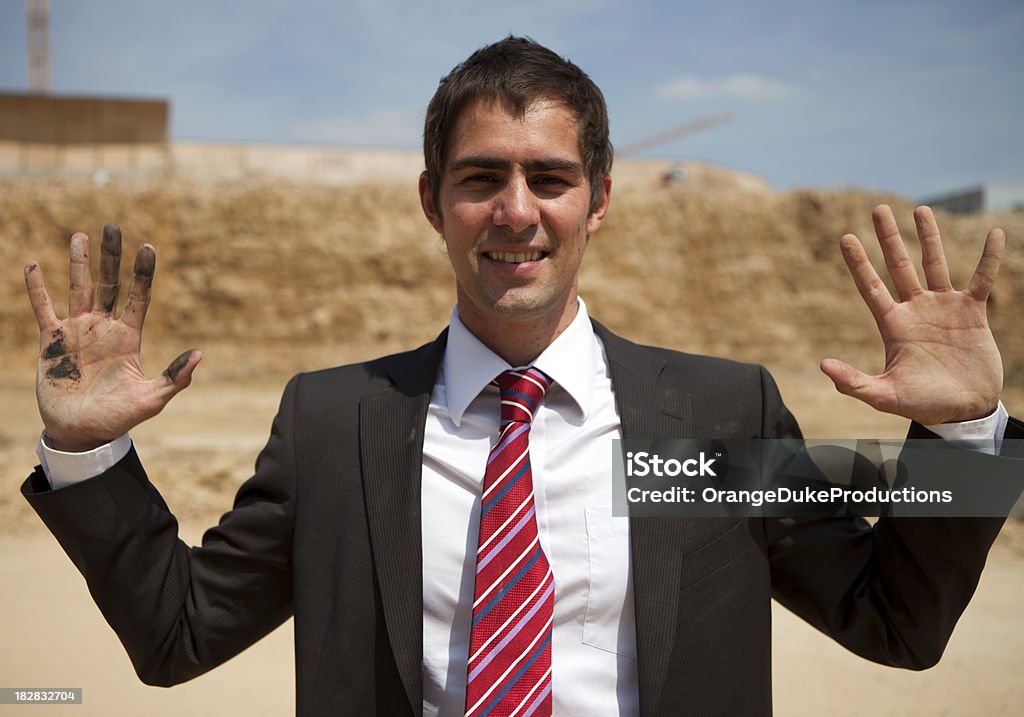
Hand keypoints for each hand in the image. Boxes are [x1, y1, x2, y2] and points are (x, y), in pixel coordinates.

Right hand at [25, 225, 201, 451]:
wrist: (81, 433)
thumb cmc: (118, 418)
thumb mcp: (151, 400)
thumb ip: (174, 377)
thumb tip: (200, 354)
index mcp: (128, 337)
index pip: (138, 297)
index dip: (142, 273)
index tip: (148, 247)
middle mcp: (104, 328)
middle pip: (109, 284)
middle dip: (112, 257)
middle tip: (113, 226)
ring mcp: (77, 332)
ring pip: (79, 289)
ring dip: (79, 263)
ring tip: (80, 236)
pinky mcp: (51, 341)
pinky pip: (43, 309)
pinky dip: (37, 288)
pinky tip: (34, 265)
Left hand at [820, 205, 1003, 425]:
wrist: (965, 410)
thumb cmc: (924, 405)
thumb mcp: (885, 396)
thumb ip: (854, 383)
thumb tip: (823, 366)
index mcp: (893, 325)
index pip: (870, 287)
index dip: (859, 263)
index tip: (846, 237)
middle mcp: (916, 310)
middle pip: (899, 266)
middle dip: (889, 238)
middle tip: (878, 209)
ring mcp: (944, 308)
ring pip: (935, 264)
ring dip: (929, 237)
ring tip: (920, 209)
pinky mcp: (974, 312)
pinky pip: (982, 279)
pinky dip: (989, 258)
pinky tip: (995, 235)